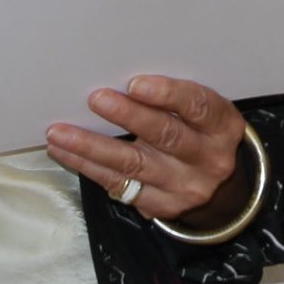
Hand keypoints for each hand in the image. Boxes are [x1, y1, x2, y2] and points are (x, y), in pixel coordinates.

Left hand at [45, 75, 248, 222]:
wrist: (224, 190)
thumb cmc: (203, 133)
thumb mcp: (205, 112)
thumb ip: (176, 98)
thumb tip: (122, 77)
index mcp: (222, 126)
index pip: (197, 106)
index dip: (167, 94)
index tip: (135, 83)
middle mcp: (207, 159)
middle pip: (165, 136)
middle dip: (128, 116)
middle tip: (95, 99)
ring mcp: (183, 187)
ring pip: (133, 165)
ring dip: (92, 146)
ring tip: (59, 132)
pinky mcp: (160, 206)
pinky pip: (118, 186)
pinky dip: (88, 167)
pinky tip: (65, 152)